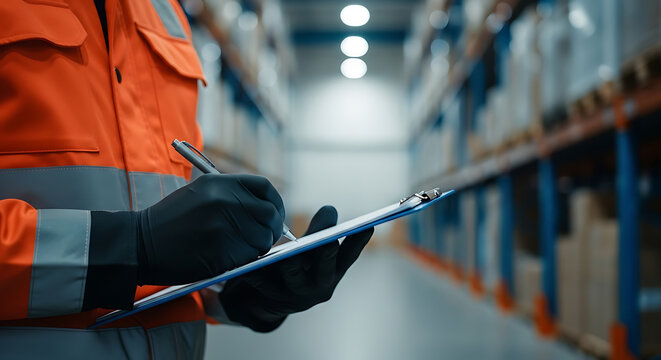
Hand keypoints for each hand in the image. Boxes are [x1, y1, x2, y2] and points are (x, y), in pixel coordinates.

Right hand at [135, 174, 283, 284]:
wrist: (140, 243)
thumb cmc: (170, 220)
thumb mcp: (200, 193)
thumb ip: (232, 196)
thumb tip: (266, 209)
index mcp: (221, 183)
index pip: (265, 187)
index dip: (276, 202)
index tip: (275, 213)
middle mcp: (226, 201)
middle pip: (269, 214)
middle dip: (272, 228)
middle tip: (266, 236)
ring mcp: (225, 227)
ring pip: (262, 238)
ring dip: (259, 245)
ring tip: (243, 247)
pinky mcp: (222, 251)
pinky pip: (249, 255)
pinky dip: (246, 258)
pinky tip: (231, 256)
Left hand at [218, 206, 373, 331]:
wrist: (271, 300)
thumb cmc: (298, 266)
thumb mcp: (313, 251)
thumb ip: (320, 231)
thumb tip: (330, 210)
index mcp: (334, 270)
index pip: (349, 255)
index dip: (358, 241)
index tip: (368, 226)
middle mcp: (320, 285)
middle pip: (325, 267)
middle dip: (326, 253)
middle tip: (327, 241)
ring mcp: (297, 294)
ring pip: (294, 276)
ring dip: (291, 264)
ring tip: (287, 253)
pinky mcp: (272, 297)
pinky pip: (264, 283)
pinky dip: (258, 272)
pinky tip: (250, 265)